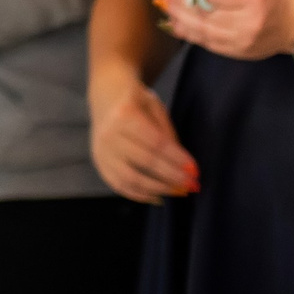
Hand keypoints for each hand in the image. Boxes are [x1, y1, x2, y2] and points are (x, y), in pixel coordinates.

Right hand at [90, 77, 198, 202]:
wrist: (105, 96)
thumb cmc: (135, 100)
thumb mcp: (155, 106)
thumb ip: (167, 133)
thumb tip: (181, 164)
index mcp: (124, 114)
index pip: (155, 142)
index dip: (177, 159)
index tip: (195, 170)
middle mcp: (109, 134)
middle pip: (145, 162)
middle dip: (172, 176)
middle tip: (192, 185)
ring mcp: (101, 151)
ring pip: (130, 179)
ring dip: (158, 189)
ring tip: (179, 192)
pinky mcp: (99, 163)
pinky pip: (119, 186)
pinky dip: (140, 195)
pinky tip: (159, 197)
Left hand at [161, 0, 293, 61]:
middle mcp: (248, 22)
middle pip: (204, 17)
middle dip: (179, 7)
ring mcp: (243, 41)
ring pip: (204, 33)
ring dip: (181, 22)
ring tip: (167, 11)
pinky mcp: (240, 53)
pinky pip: (210, 44)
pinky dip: (192, 35)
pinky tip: (180, 26)